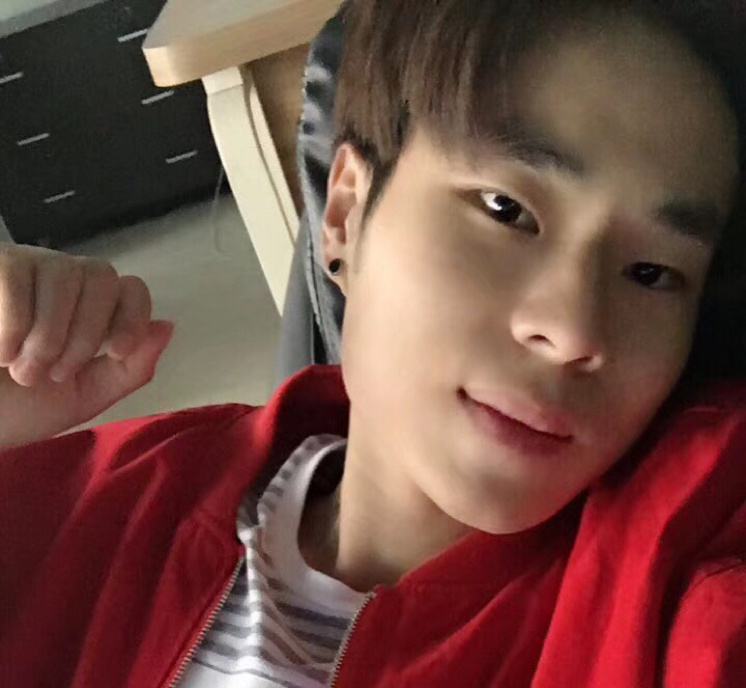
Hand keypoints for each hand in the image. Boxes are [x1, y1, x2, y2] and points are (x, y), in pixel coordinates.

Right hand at [0, 243, 173, 449]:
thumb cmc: (19, 408)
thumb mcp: (84, 396)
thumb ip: (130, 368)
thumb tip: (166, 326)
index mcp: (91, 311)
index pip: (131, 289)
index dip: (132, 316)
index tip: (114, 351)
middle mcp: (63, 282)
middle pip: (103, 277)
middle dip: (84, 334)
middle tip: (54, 374)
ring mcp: (26, 269)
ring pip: (64, 274)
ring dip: (47, 334)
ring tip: (19, 369)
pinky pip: (16, 276)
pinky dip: (12, 323)